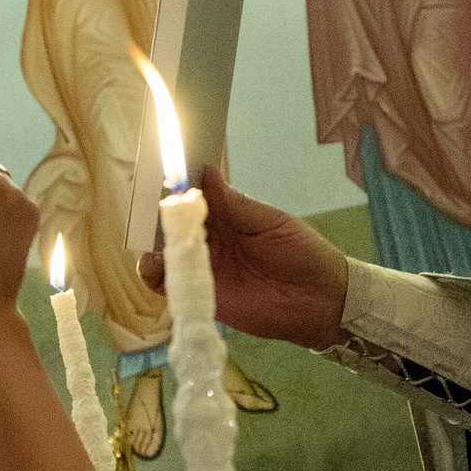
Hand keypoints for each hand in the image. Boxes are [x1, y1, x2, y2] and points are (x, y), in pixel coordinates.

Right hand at [138, 164, 348, 349]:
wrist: (319, 299)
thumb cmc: (302, 253)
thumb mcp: (271, 222)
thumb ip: (236, 204)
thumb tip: (206, 172)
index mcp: (226, 216)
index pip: (194, 197)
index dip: (178, 185)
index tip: (165, 171)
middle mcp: (210, 239)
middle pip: (173, 224)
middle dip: (158, 212)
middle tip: (152, 203)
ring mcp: (203, 267)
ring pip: (164, 252)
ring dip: (151, 242)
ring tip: (151, 234)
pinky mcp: (201, 295)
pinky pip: (169, 285)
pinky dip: (155, 273)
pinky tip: (155, 263)